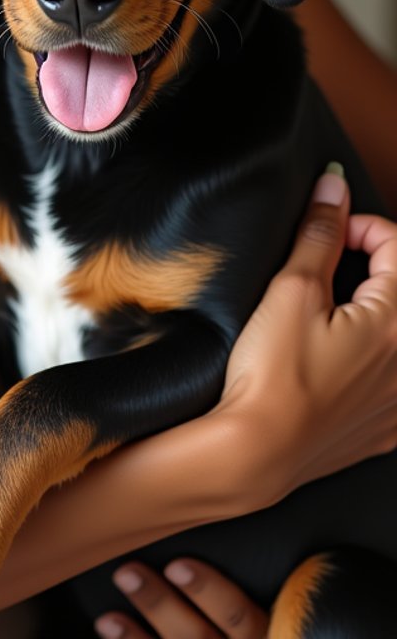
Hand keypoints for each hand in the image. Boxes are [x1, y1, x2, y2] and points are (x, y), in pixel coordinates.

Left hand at [96, 558, 266, 637]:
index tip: (176, 564)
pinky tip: (108, 629)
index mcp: (268, 632)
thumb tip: (237, 506)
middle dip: (160, 605)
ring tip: (107, 615)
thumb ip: (257, 574)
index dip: (209, 591)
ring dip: (135, 636)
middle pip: (198, 636)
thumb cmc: (261, 617)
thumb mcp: (276, 601)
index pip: (239, 616)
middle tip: (127, 571)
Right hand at [212, 169, 396, 510]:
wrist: (256, 451)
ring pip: (395, 335)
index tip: (328, 230)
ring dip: (371, 311)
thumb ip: (320, 234)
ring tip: (328, 313)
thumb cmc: (272, 374)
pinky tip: (334, 360)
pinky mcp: (384, 430)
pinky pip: (390, 381)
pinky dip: (371, 358)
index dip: (359, 225)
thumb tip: (335, 187)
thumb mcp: (292, 290)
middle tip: (326, 265)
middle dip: (369, 265)